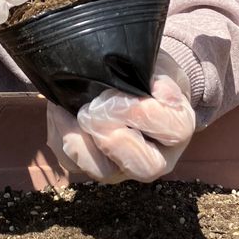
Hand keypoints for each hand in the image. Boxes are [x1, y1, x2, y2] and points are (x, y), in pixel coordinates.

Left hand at [46, 53, 195, 182]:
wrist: (132, 86)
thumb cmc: (148, 76)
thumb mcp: (159, 67)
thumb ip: (159, 76)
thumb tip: (158, 89)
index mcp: (178, 130)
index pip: (172, 130)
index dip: (142, 112)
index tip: (117, 92)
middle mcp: (155, 158)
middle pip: (145, 167)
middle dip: (114, 137)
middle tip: (92, 110)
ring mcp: (122, 168)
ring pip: (103, 171)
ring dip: (82, 140)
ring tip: (73, 111)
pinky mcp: (91, 167)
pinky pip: (73, 163)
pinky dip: (61, 136)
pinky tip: (60, 111)